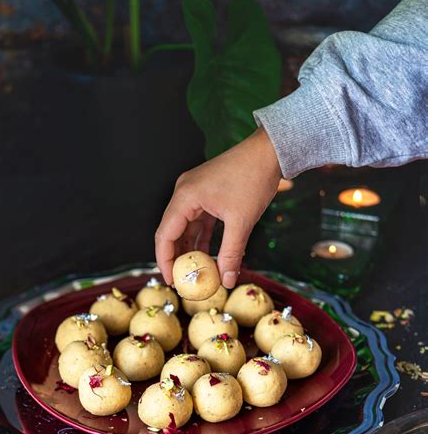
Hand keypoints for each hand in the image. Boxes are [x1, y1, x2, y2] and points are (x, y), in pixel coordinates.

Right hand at [155, 127, 281, 288]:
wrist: (269, 152)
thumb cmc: (253, 178)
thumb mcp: (241, 222)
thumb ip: (231, 254)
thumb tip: (227, 280)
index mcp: (185, 196)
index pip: (165, 235)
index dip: (165, 261)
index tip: (172, 281)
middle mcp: (184, 193)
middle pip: (171, 232)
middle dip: (177, 258)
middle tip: (184, 280)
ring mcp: (194, 193)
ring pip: (185, 228)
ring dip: (191, 249)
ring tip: (197, 272)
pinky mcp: (206, 194)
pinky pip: (198, 221)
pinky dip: (202, 238)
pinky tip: (208, 256)